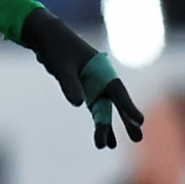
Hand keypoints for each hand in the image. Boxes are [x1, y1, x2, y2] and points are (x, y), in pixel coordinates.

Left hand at [20, 7, 144, 148]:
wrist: (45, 37)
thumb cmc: (56, 47)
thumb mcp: (61, 65)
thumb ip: (70, 84)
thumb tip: (79, 103)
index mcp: (101, 69)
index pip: (117, 91)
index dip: (128, 107)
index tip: (139, 121)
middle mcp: (101, 79)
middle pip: (115, 103)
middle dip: (125, 121)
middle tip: (138, 138)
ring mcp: (93, 85)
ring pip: (104, 109)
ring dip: (107, 126)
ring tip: (108, 146)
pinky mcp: (84, 89)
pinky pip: (94, 109)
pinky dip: (99, 122)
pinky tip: (103, 139)